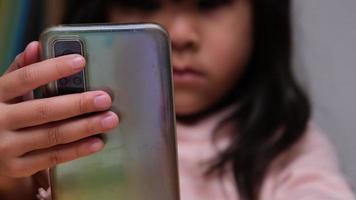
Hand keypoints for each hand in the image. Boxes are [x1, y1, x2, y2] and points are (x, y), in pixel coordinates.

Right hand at [0, 42, 118, 177]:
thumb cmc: (2, 113)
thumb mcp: (6, 93)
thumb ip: (20, 71)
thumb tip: (35, 46)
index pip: (25, 78)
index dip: (53, 69)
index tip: (81, 62)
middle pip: (43, 110)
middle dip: (78, 104)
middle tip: (105, 99)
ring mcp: (6, 147)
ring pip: (52, 135)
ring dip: (84, 127)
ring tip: (109, 120)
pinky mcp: (17, 167)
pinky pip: (52, 157)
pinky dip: (76, 150)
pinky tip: (97, 142)